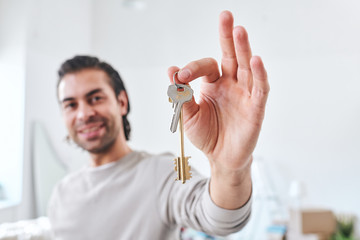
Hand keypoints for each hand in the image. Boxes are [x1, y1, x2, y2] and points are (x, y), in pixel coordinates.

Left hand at [168, 11, 268, 175]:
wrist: (220, 158)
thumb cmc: (206, 135)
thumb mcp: (187, 116)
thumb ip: (180, 95)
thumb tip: (171, 70)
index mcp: (213, 84)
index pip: (205, 67)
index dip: (192, 68)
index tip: (180, 76)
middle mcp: (231, 84)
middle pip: (231, 55)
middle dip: (228, 36)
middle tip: (226, 15)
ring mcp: (244, 94)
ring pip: (246, 67)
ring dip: (243, 49)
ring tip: (239, 30)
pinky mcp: (256, 107)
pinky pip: (260, 88)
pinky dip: (259, 74)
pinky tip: (255, 60)